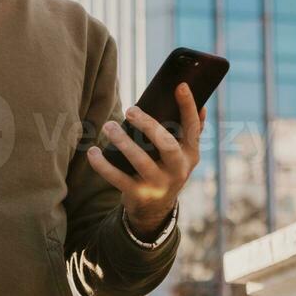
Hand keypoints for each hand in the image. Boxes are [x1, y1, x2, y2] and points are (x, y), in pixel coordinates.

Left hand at [85, 83, 205, 235]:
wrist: (155, 210)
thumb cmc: (167, 170)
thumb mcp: (183, 155)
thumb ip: (191, 133)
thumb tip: (202, 105)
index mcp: (190, 154)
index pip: (192, 128)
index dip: (187, 106)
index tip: (180, 86)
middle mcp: (178, 170)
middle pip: (166, 145)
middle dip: (149, 126)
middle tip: (130, 110)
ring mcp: (158, 184)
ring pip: (140, 160)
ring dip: (122, 141)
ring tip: (109, 125)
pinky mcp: (138, 194)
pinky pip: (117, 178)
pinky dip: (103, 165)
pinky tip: (93, 152)